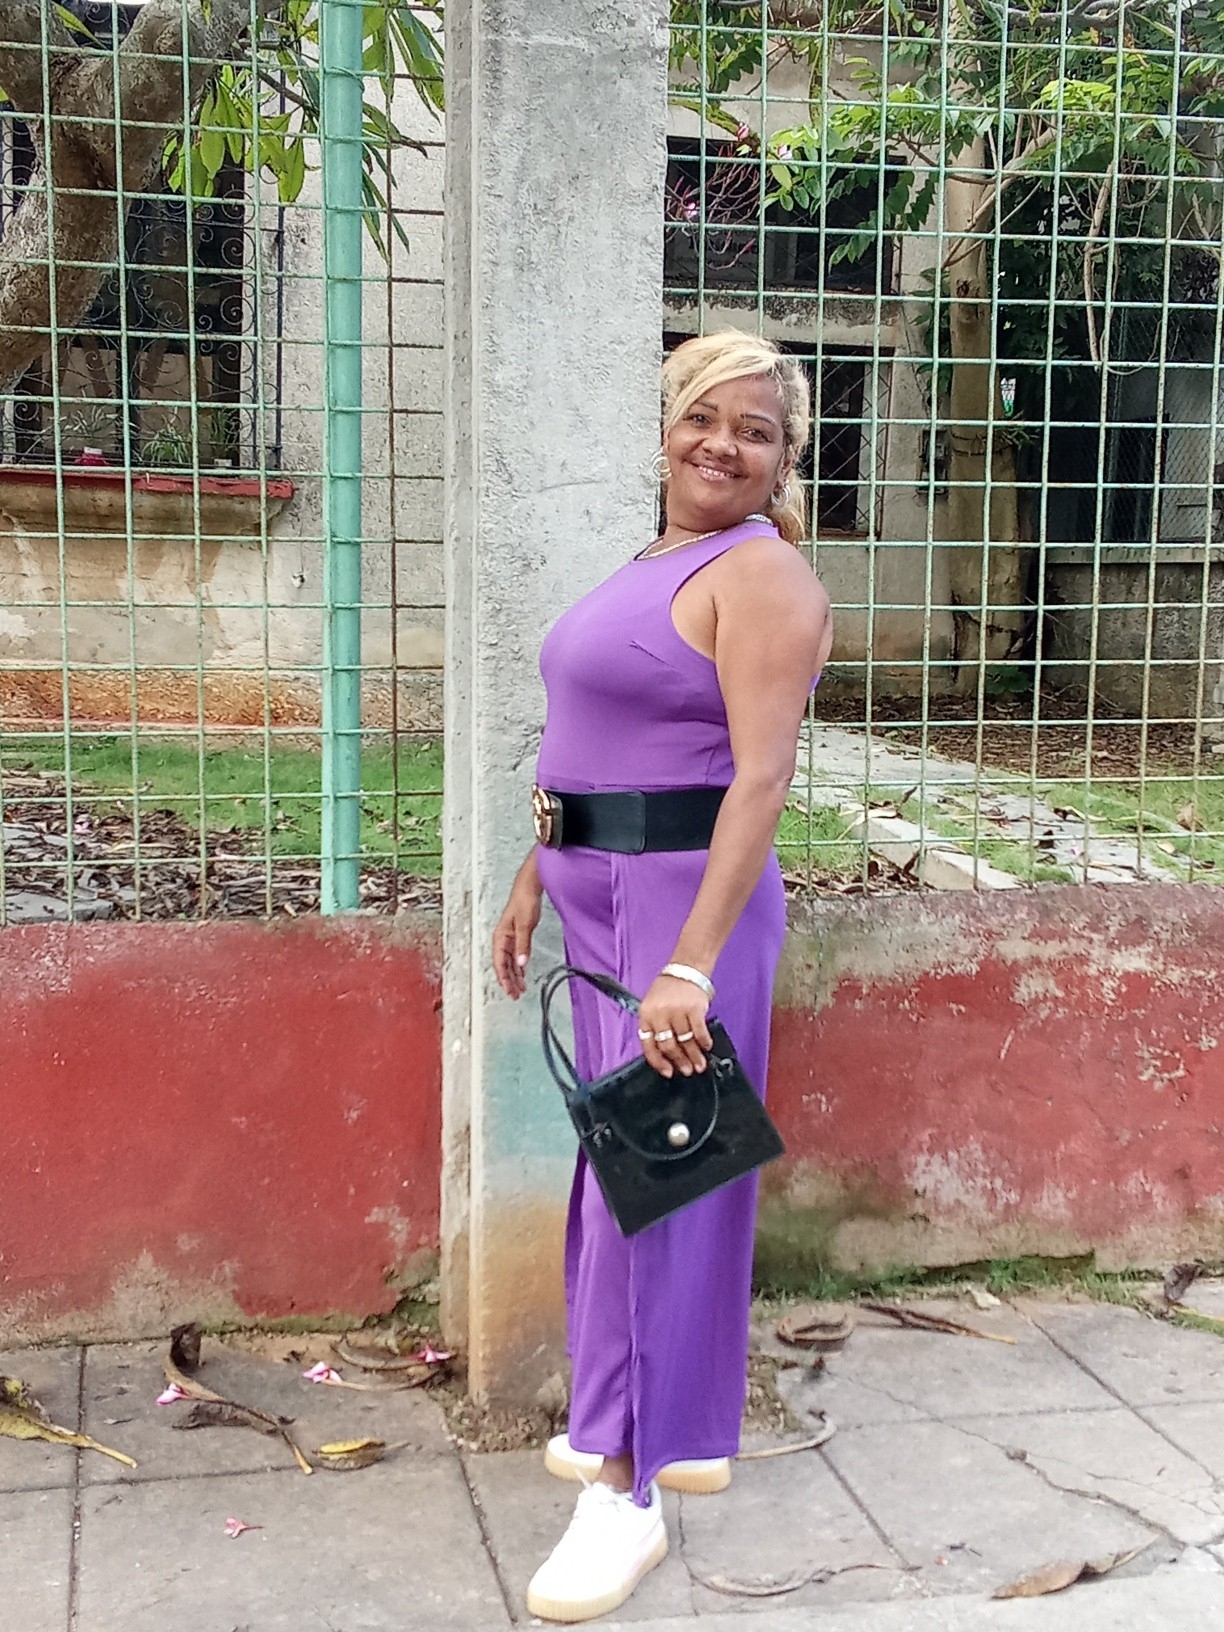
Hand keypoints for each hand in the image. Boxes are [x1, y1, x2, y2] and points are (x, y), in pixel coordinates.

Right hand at [492, 859, 542, 998]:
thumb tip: (521, 963)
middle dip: (509, 981)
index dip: (503, 978)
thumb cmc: (524, 902)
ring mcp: (509, 939)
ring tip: (520, 989)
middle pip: (503, 965)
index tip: (509, 990)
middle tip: (515, 995)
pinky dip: (519, 967)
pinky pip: (516, 957)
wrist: (529, 888)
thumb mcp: (525, 925)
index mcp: (500, 937)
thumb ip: (523, 944)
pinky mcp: (517, 937)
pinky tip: (523, 975)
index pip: (499, 963)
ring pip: (510, 963)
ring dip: (514, 976)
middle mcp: (502, 940)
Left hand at [638, 973, 712, 1078]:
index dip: (658, 1062)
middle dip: (679, 1061)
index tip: (668, 1072)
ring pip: (685, 1041)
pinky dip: (704, 1042)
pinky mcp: (694, 1008)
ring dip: (694, 1056)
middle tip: (688, 1071)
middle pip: (669, 1046)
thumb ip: (657, 1027)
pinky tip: (707, 1047)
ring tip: (700, 1065)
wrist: (686, 968)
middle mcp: (660, 1014)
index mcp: (646, 1015)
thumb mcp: (653, 1005)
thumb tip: (668, 1055)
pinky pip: (699, 1031)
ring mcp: (677, 1011)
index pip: (649, 1045)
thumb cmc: (669, 989)